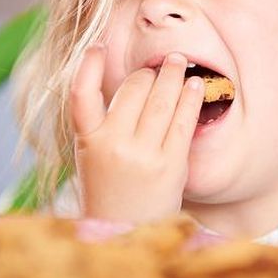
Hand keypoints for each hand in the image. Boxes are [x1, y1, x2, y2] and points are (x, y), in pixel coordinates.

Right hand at [70, 46, 204, 222]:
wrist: (127, 231)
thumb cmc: (110, 189)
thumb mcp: (93, 157)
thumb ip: (104, 124)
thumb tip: (134, 84)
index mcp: (87, 141)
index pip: (80, 94)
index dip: (88, 65)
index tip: (99, 46)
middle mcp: (113, 145)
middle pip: (134, 89)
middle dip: (149, 72)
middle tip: (161, 64)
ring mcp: (143, 155)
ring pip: (162, 99)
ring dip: (174, 74)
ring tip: (181, 62)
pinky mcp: (171, 164)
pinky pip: (184, 120)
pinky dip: (191, 97)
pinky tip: (196, 85)